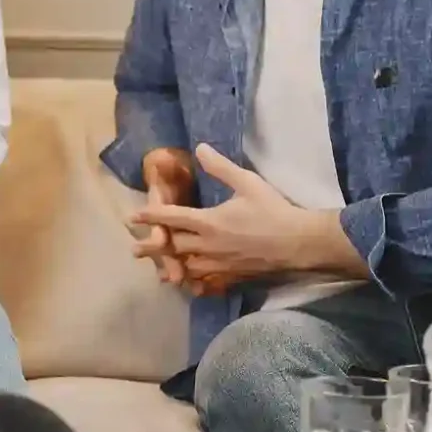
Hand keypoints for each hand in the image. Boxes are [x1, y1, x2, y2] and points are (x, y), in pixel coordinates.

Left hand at [128, 144, 364, 295]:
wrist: (299, 244)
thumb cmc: (273, 210)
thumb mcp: (247, 183)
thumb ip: (221, 167)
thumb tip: (200, 148)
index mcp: (208, 221)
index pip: (171, 218)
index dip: (151, 216)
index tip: (133, 217)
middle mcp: (208, 245)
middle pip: (172, 247)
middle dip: (153, 246)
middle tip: (135, 249)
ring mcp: (219, 264)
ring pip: (186, 266)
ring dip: (171, 265)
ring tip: (159, 269)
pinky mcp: (231, 276)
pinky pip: (206, 281)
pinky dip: (194, 281)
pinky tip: (190, 283)